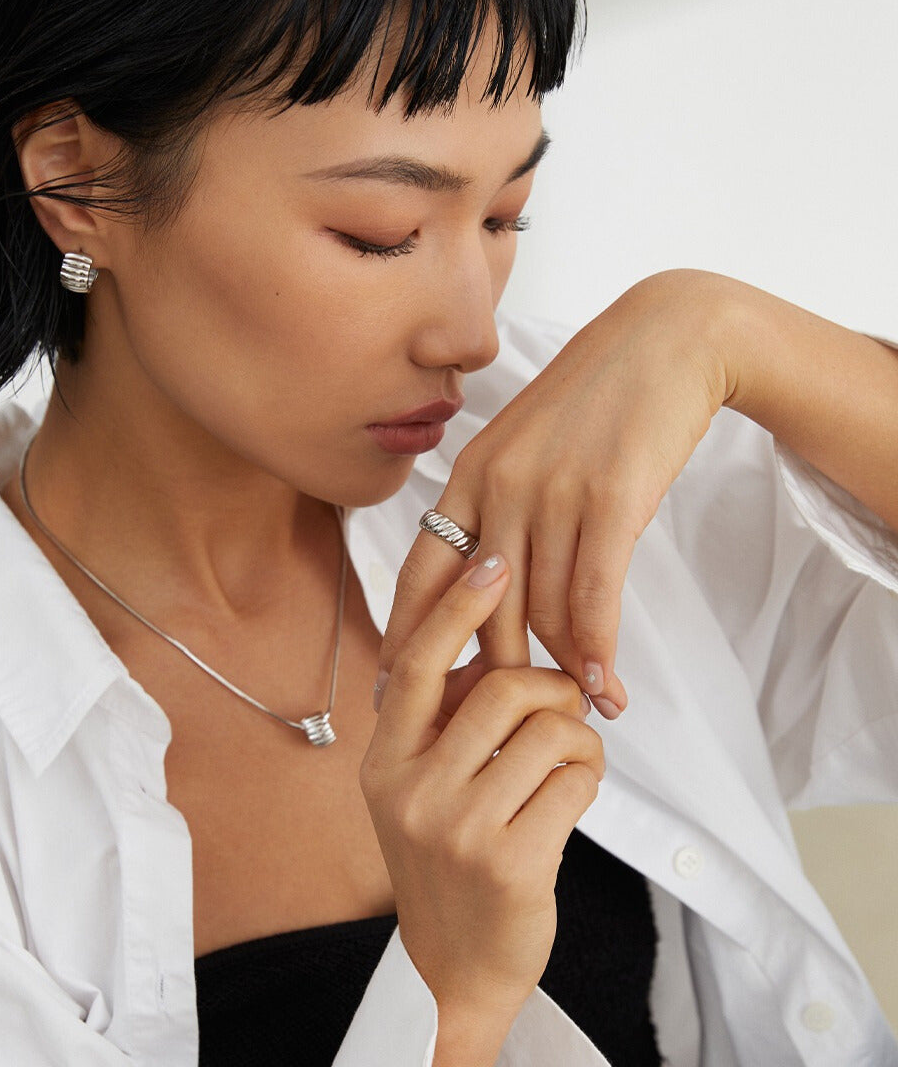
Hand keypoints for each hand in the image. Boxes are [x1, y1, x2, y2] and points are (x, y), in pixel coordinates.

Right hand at [361, 552, 603, 1018]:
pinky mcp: (511, 862)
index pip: (418, 664)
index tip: (492, 561)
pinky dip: (590, 777)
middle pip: (502, 688)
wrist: (453, 970)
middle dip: (552, 687)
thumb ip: (442, 727)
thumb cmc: (447, 867)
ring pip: (549, 731)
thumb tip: (487, 651)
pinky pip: (576, 779)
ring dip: (579, 738)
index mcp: (385, 763)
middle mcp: (411, 790)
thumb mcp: (418, 792)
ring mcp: (459, 829)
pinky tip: (575, 797)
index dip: (457, 607)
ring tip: (574, 761)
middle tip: (568, 706)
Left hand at [376, 270, 735, 716]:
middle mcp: (498, 487)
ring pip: (544, 611)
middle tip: (505, 723)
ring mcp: (551, 492)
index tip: (402, 695)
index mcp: (467, 476)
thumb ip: (497, 510)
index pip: (421, 576)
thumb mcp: (523, 447)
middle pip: (483, 611)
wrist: (664, 342)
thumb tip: (490, 589)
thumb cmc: (593, 403)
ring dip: (561, 671)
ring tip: (577, 708)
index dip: (411, 642)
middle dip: (495, 675)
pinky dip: (599, 650)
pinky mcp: (609, 499)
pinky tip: (606, 685)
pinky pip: (593, 596)